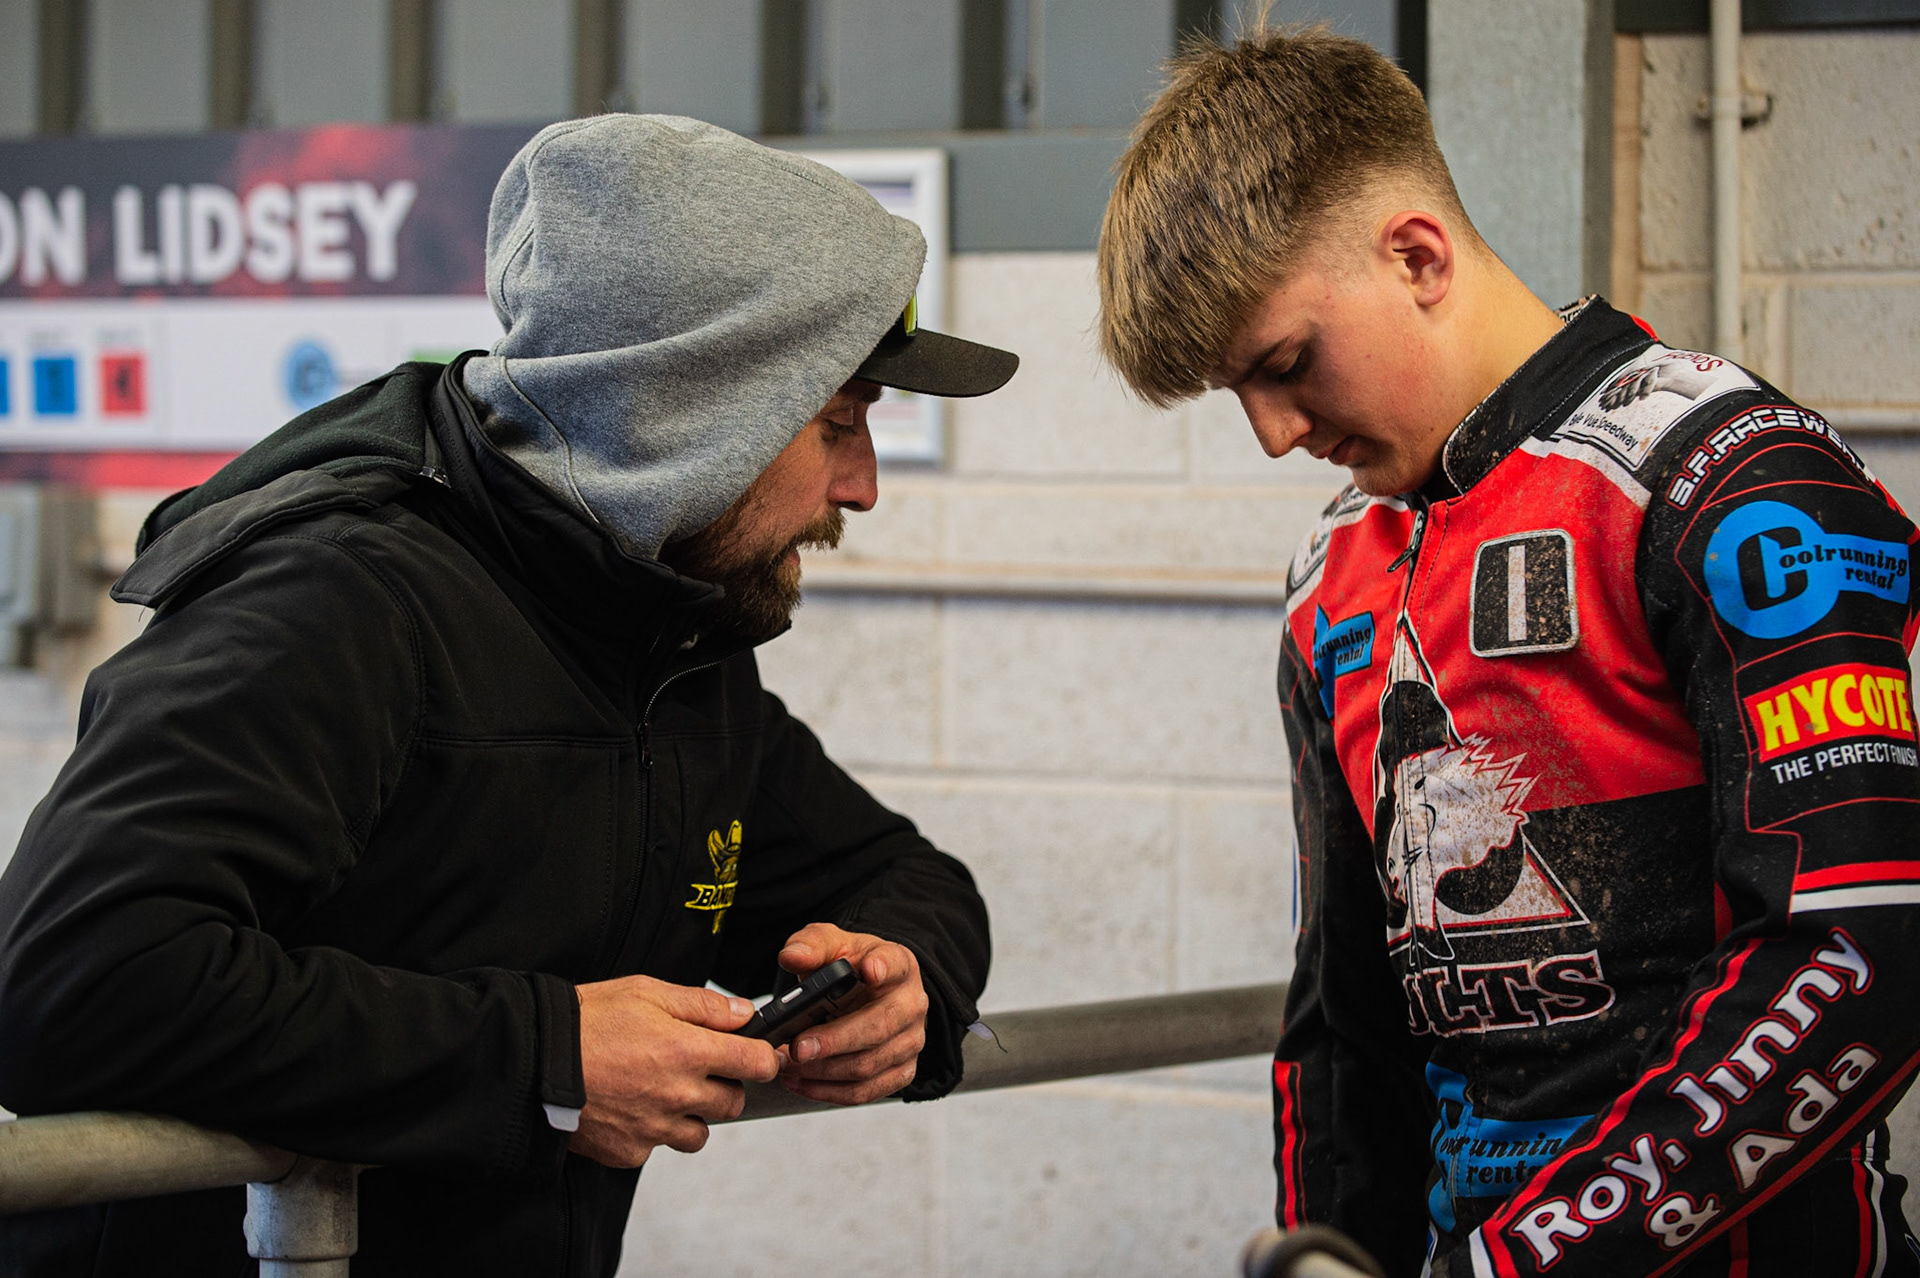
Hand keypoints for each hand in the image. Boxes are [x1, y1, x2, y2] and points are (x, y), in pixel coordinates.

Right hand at [569, 974, 780, 1167]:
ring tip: (661, 1091)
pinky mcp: (629, 1152)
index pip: (757, 1064)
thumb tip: (743, 1014)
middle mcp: (678, 1094)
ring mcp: (654, 1128)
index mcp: (688, 1051)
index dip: (761, 1057)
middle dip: (724, 1086)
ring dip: (691, 1115)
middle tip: (695, 1068)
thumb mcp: (646, 991)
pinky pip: (657, 1147)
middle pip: (734, 1103)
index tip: (753, 1054)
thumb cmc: (586, 1021)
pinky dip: (652, 1132)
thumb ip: (702, 1005)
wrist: (532, 1061)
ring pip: (699, 1133)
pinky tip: (630, 1107)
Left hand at [775, 923, 928, 1103]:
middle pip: (879, 1026)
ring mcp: (910, 1041)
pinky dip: (829, 1091)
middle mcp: (911, 1004)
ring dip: (824, 1071)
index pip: (895, 964)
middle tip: (798, 1047)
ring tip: (789, 1065)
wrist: (865, 994)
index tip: (868, 970)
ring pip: (869, 1065)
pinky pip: (866, 1091)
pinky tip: (802, 1082)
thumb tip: (793, 956)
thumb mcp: (831, 945)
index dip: (883, 967)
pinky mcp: (901, 1072)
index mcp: (899, 965)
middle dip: (834, 1040)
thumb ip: (812, 945)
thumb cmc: (850, 969)